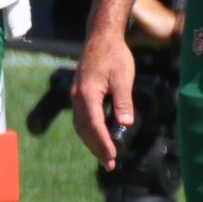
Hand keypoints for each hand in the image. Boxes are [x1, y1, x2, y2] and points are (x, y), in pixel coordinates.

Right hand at [71, 28, 137, 171]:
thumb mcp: (123, 77)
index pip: (95, 126)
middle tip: (110, 164)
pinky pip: (82, 117)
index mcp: (88, 95)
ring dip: (92, 142)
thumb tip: (126, 124)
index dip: (104, 144)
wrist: (101, 37)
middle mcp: (78, 97)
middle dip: (97, 148)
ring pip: (81, 125)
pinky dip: (89, 130)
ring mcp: (76, 95)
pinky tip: (99, 136)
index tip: (113, 158)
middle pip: (85, 130)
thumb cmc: (114, 55)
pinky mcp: (79, 93)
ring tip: (105, 155)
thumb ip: (123, 101)